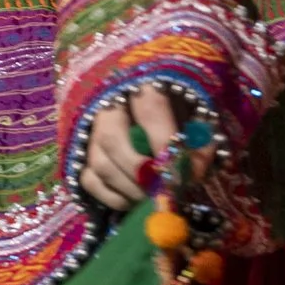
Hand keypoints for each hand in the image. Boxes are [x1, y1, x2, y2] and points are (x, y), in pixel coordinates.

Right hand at [79, 85, 215, 216]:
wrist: (152, 104)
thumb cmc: (181, 108)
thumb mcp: (199, 113)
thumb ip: (201, 139)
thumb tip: (193, 171)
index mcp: (144, 84)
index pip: (150, 109)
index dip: (164, 143)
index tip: (179, 171)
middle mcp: (109, 105)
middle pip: (112, 139)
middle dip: (140, 172)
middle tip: (162, 191)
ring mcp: (91, 132)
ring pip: (99, 164)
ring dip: (129, 189)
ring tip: (153, 198)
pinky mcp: (83, 156)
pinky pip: (90, 181)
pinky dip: (114, 198)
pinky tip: (136, 201)